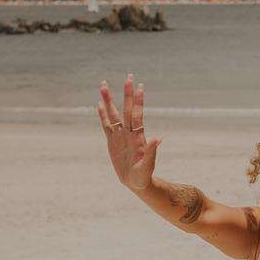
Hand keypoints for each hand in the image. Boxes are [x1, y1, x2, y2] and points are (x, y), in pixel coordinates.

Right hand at [99, 74, 161, 191]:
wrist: (136, 182)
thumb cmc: (144, 175)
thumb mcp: (148, 165)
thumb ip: (153, 151)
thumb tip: (160, 137)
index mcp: (138, 136)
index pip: (137, 114)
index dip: (138, 101)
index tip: (139, 87)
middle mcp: (129, 132)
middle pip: (126, 109)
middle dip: (126, 93)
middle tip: (128, 77)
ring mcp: (120, 136)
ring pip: (113, 114)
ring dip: (109, 100)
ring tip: (103, 85)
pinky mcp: (112, 142)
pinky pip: (106, 126)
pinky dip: (102, 115)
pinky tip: (99, 104)